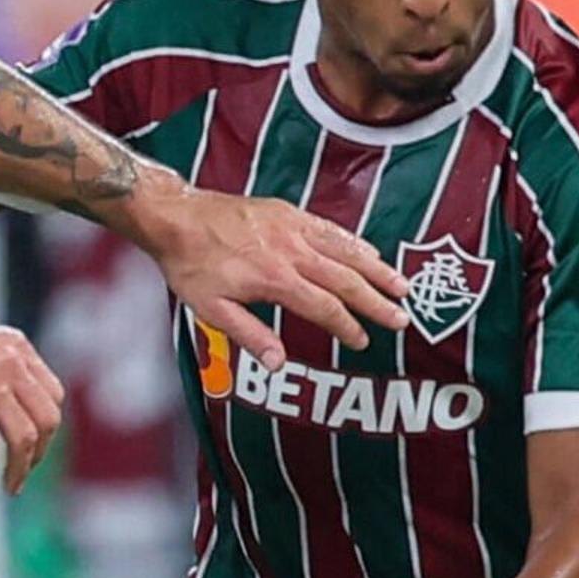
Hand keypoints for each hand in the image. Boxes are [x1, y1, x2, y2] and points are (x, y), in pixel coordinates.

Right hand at [0, 318, 66, 491]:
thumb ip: (5, 368)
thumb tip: (21, 410)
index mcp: (17, 347)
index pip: (53, 394)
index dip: (47, 426)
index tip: (34, 445)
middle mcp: (10, 362)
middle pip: (47, 419)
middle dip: (40, 452)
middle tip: (25, 470)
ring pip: (24, 438)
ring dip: (19, 469)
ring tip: (11, 486)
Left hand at [145, 180, 407, 365]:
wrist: (176, 218)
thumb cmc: (190, 266)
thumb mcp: (211, 310)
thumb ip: (249, 336)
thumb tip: (279, 365)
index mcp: (274, 279)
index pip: (323, 307)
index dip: (346, 327)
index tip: (361, 341)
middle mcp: (290, 251)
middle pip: (345, 279)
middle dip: (375, 302)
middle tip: (400, 319)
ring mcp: (292, 228)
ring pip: (345, 251)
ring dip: (377, 270)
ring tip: (401, 287)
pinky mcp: (289, 213)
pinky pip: (331, 229)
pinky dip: (354, 243)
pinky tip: (371, 254)